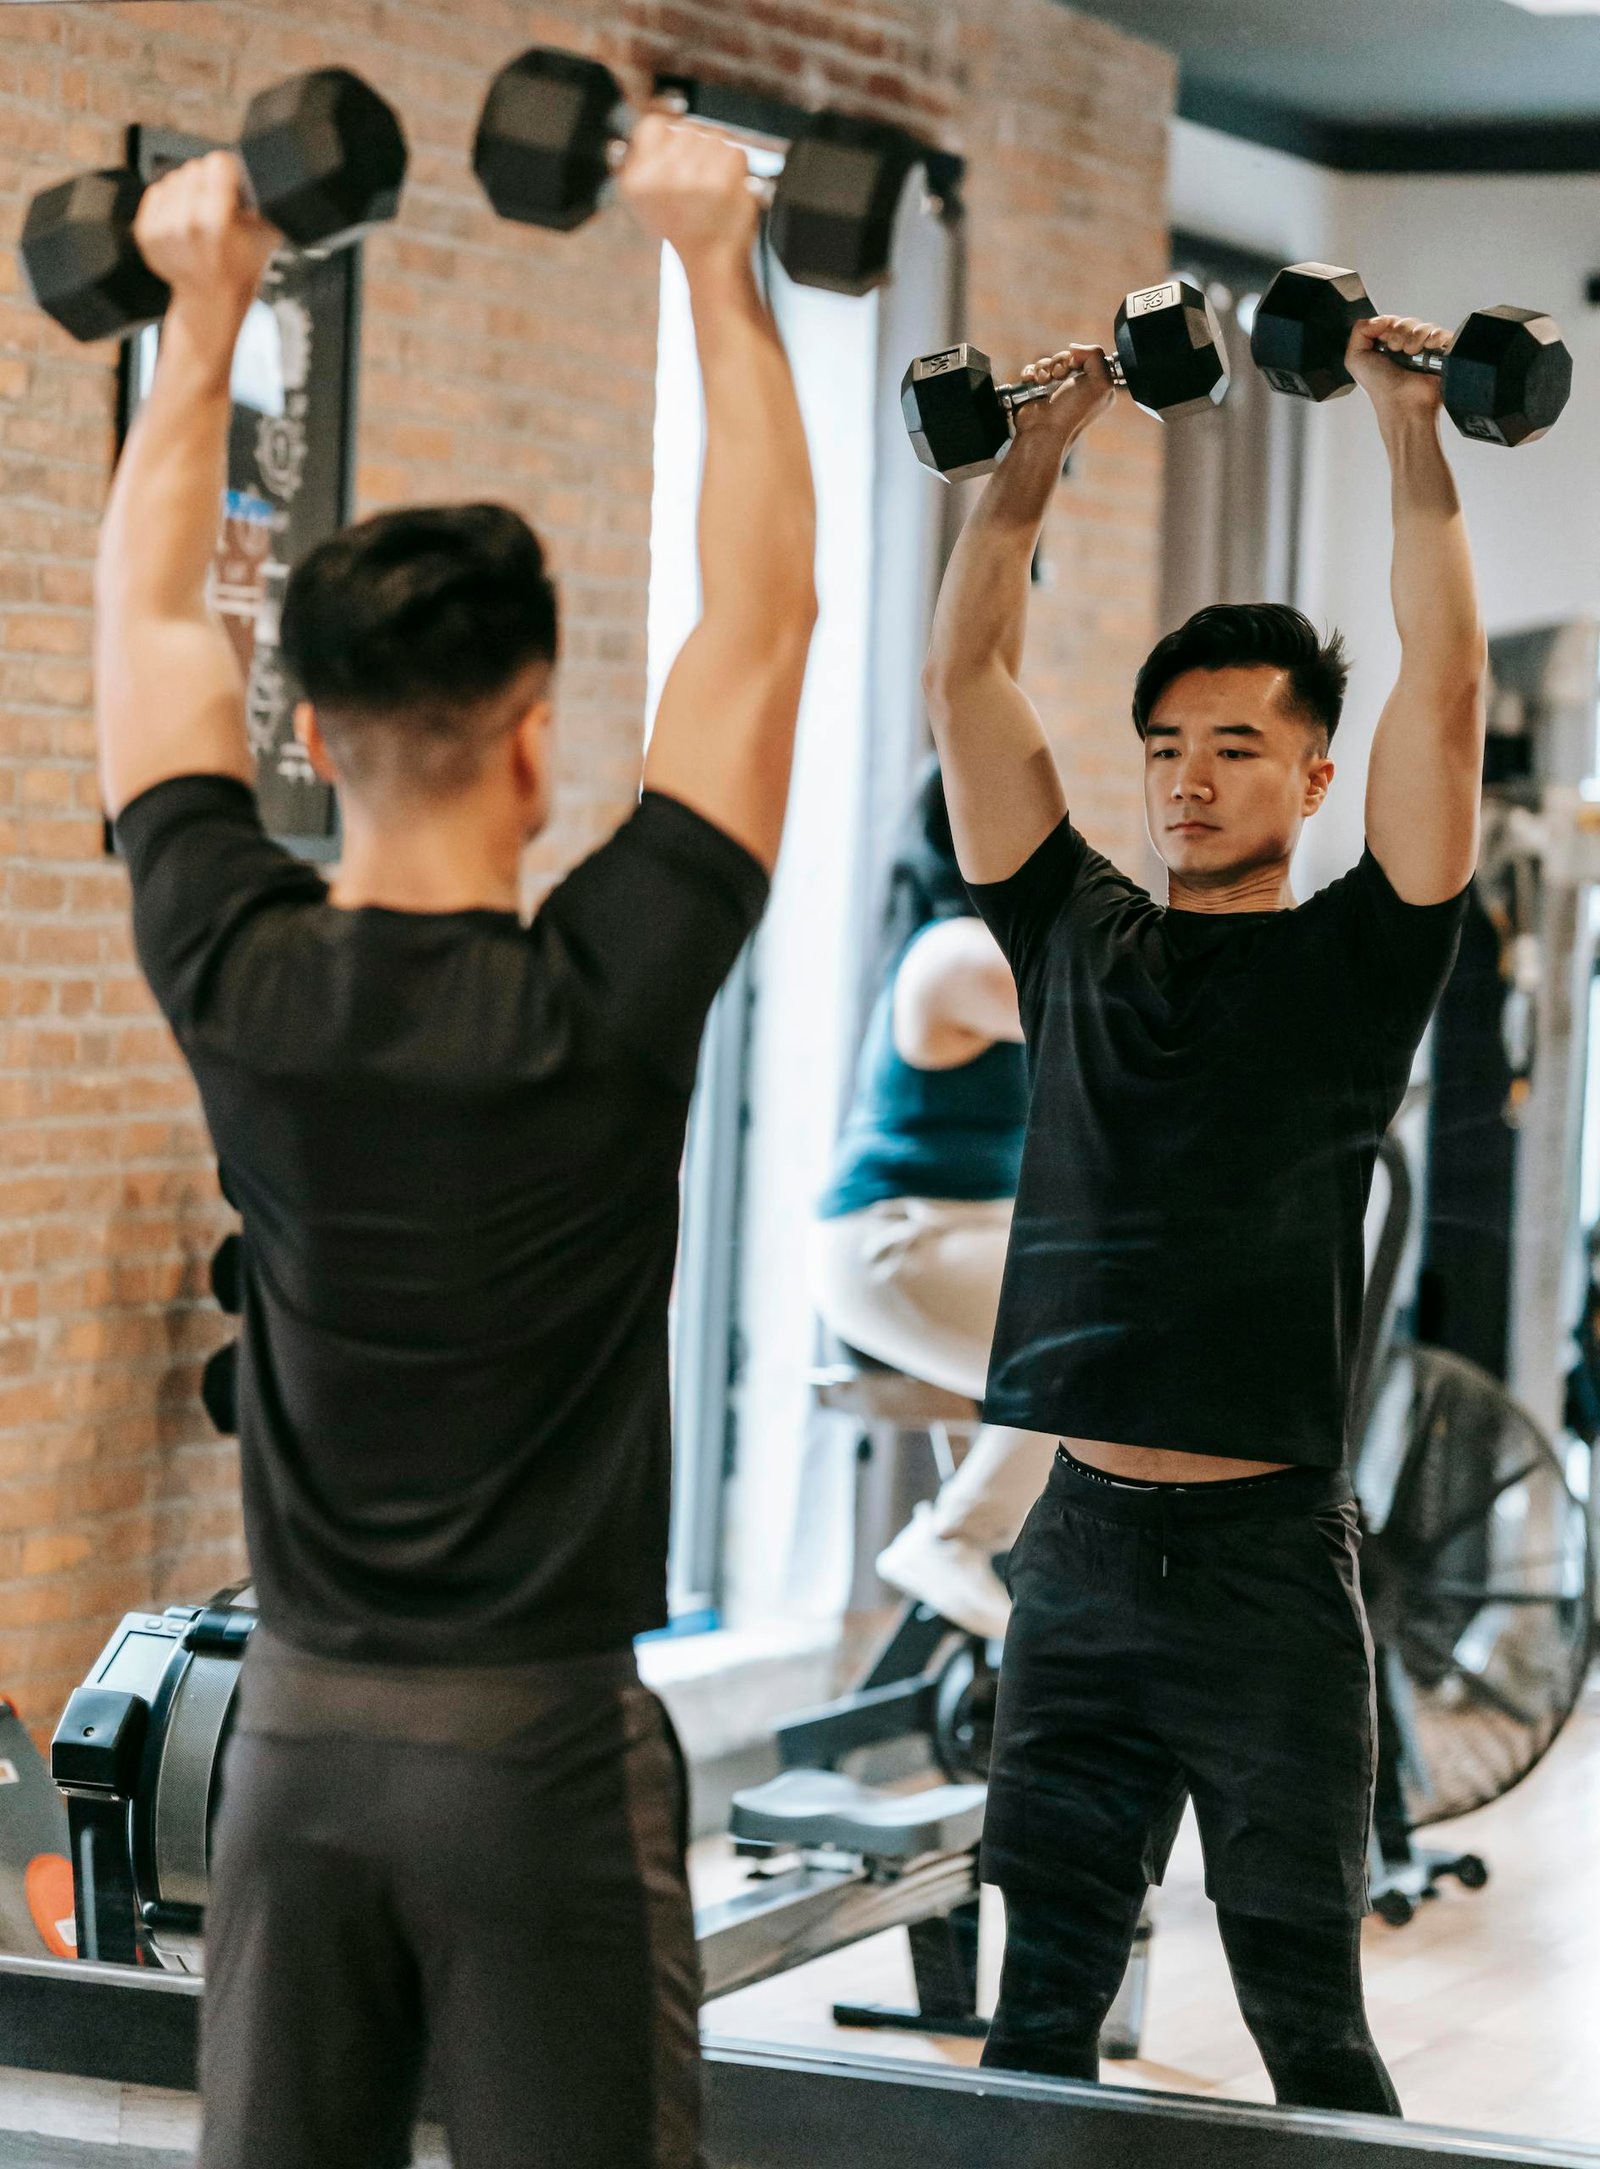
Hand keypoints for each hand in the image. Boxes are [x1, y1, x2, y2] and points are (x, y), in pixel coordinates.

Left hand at [133, 152, 277, 345]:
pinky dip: (171, 201)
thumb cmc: (242, 266)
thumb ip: (266, 203)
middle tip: (219, 203)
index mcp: (215, 223)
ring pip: (174, 178)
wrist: (211, 299)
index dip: (229, 171)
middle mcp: (184, 224)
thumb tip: (260, 174)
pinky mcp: (145, 232)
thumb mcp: (268, 235)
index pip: (217, 163)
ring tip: (201, 213)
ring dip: (189, 190)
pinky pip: (156, 192)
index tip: (233, 182)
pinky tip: (184, 219)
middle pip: (195, 168)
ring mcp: (161, 229)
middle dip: (209, 181)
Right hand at [618, 112, 757, 270]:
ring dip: (717, 158)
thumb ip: (642, 157)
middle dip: (697, 149)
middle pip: (687, 129)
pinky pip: (733, 151)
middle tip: (698, 181)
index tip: (678, 157)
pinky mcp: (723, 178)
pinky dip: (735, 169)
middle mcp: (661, 173)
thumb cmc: (681, 226)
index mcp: (637, 177)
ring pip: (712, 137)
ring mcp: (693, 174)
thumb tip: (658, 118)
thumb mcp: (645, 196)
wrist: (711, 259)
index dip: (670, 136)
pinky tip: (727, 190)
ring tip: (711, 188)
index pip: (653, 125)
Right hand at [1013, 344, 1116, 450]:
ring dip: (1045, 368)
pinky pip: (1033, 370)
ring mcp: (1055, 389)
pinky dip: (1032, 373)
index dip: (1082, 357)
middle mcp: (1076, 386)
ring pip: (1049, 361)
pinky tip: (1034, 383)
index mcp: (1095, 386)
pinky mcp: (1036, 391)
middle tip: (1061, 376)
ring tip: (1045, 382)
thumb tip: (1074, 348)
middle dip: (1061, 361)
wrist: (1042, 431)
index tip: (1077, 366)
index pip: (1090, 357)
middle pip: (1068, 356)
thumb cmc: (1072, 412)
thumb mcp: (1099, 382)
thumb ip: (1096, 355)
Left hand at [1346, 314, 1448, 430]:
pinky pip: (1442, 333)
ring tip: (1410, 354)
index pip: (1390, 321)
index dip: (1387, 325)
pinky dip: (1434, 338)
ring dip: (1415, 337)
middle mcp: (1404, 348)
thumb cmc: (1381, 387)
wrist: (1402, 403)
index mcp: (1385, 348)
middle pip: (1407, 322)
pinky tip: (1426, 349)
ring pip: (1424, 326)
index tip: (1384, 340)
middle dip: (1400, 333)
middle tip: (1396, 350)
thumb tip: (1380, 318)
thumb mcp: (1355, 358)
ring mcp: (1424, 351)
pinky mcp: (1441, 354)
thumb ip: (1360, 331)